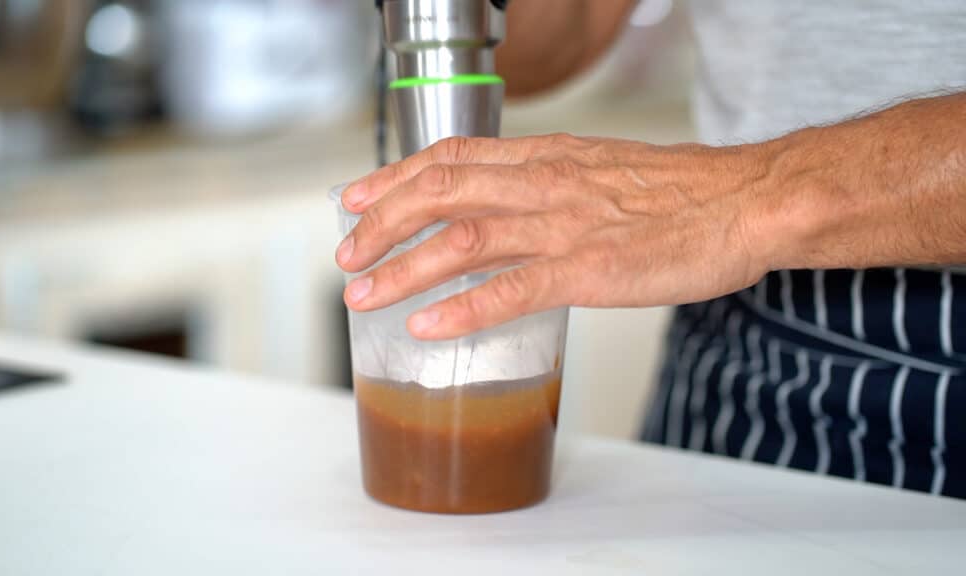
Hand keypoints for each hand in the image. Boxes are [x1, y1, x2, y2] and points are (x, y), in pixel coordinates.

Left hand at [336, 134, 777, 339]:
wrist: (747, 200)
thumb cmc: (684, 192)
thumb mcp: (602, 170)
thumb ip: (552, 185)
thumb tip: (514, 207)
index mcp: (548, 157)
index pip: (452, 157)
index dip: (395, 177)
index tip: (359, 196)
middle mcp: (545, 183)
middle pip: (440, 193)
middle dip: (381, 225)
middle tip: (346, 256)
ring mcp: (564, 226)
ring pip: (461, 239)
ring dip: (403, 268)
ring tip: (363, 295)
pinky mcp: (590, 270)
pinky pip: (512, 290)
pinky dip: (463, 309)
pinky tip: (429, 326)